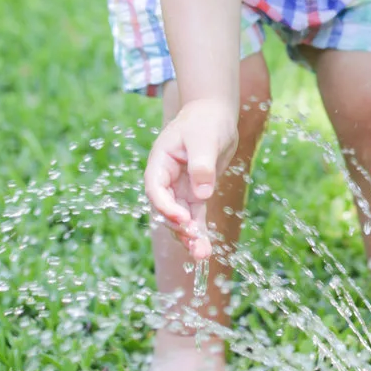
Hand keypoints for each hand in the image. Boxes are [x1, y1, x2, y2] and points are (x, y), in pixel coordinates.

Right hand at [144, 101, 239, 260]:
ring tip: (202, 255)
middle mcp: (166, 179)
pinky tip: (205, 249)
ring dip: (189, 237)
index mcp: (160, 163)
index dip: (166, 206)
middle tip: (195, 245)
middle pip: (165, 209)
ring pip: (180, 218)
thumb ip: (202, 165)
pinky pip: (194, 217)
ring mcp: (179, 188)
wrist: (214, 115)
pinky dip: (199, 232)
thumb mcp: (205, 138)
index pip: (155, 189)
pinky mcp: (195, 194)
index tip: (183, 219)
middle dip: (178, 229)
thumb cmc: (206, 121)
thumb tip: (203, 194)